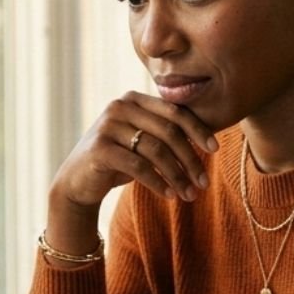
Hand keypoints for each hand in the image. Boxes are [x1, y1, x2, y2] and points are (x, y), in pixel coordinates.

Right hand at [44, 92, 218, 257]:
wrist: (78, 181)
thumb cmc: (118, 160)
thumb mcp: (142, 142)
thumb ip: (166, 133)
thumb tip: (209, 141)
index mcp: (134, 98)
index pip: (175, 111)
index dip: (198, 130)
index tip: (215, 150)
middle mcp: (120, 106)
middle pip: (168, 131)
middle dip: (190, 158)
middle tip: (203, 182)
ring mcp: (107, 126)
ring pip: (156, 150)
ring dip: (177, 176)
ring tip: (189, 195)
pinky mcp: (100, 148)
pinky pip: (139, 166)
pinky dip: (158, 182)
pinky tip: (169, 195)